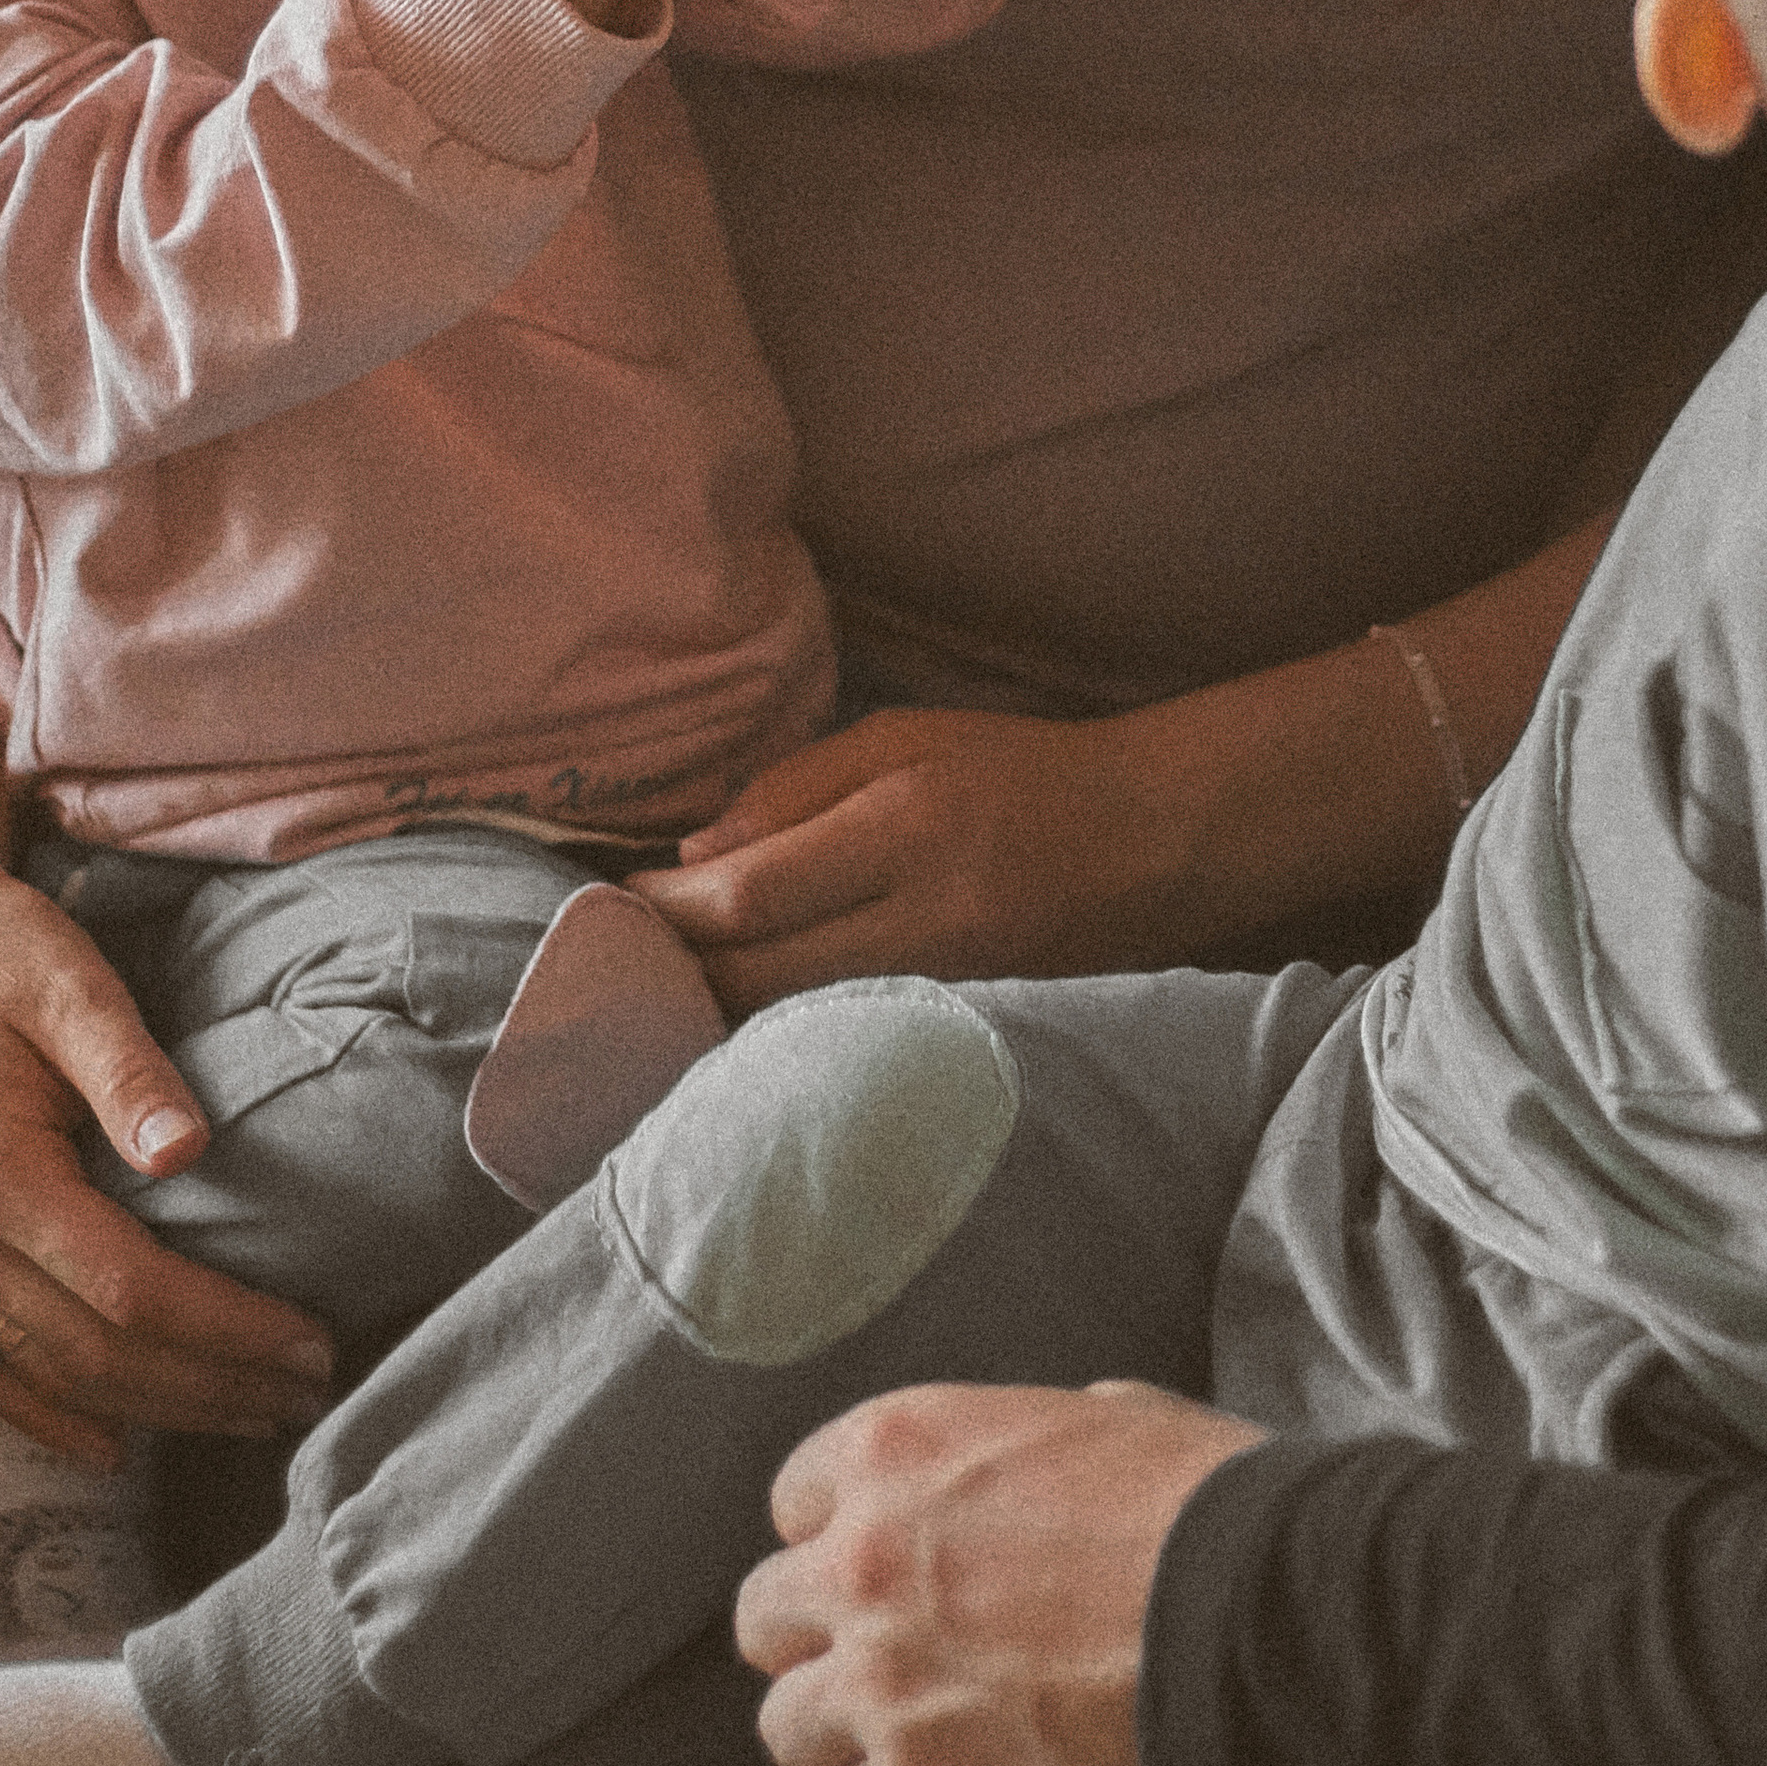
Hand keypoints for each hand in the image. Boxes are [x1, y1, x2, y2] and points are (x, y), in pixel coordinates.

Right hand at [0, 847, 337, 1467]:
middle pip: (92, 1354)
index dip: (226, 1331)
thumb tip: (191, 1149)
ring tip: (246, 1417)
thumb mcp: (73, 985)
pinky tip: (109, 1443)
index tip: (308, 1343)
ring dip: (150, 1411)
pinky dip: (46, 1414)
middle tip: (303, 1396)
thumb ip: (130, 1069)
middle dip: (207, 1387)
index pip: (130, 1291)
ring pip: (42, 1374)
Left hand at [626, 708, 1174, 1015]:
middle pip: (761, 973)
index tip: (612, 906)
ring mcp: (943, 979)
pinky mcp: (956, 1018)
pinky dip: (781, 1024)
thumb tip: (697, 857)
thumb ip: (796, 790)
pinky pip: (843, 1028)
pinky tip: (743, 1013)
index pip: (752, 891)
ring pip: (795, 1016)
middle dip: (676, 973)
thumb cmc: (1023, 770)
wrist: (1155, 840)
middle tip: (615, 965)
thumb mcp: (908, 738)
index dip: (667, 912)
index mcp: (903, 825)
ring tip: (662, 990)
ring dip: (719, 1008)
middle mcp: (922, 914)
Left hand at [736, 1379, 1268, 1765]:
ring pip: (785, 1726)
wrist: (1254, 1607)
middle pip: (766, 1617)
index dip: (842, 1534)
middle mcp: (861, 1556)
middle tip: (880, 1659)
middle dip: (817, 1638)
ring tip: (908, 1739)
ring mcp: (881, 1675)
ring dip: (841, 1733)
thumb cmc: (1197, 1497)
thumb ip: (1025, 1442)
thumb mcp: (1106, 1415)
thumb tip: (1033, 1468)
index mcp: (898, 1446)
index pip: (797, 1499)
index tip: (881, 1565)